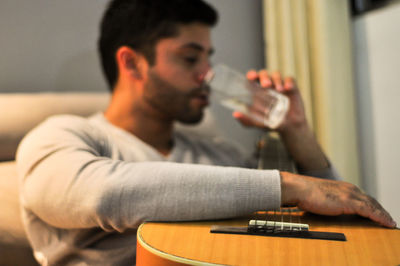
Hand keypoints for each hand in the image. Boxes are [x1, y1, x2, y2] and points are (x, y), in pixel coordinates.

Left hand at [233, 70, 306, 131]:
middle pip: (263, 74)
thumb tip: (235, 114)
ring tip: (279, 90)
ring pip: (276, 75)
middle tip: (266, 85)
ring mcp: (279, 85)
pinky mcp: (291, 87)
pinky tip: (287, 88)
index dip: (251, 75)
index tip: (251, 77)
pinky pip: (290, 79)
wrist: (289, 127)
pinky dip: (288, 82)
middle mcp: (267, 86)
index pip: (252, 78)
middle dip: (264, 77)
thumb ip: (246, 120)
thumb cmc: (270, 122)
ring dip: (277, 80)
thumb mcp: (257, 122)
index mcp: (257, 91)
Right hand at [281, 171, 396, 227]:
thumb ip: (330, 201)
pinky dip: (380, 217)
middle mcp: (350, 189)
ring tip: (390, 223)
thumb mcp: (321, 196)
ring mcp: (350, 195)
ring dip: (384, 215)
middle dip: (381, 210)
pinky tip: (387, 223)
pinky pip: (370, 211)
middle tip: (388, 219)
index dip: (373, 206)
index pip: (363, 197)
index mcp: (344, 187)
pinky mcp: (349, 202)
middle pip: (371, 200)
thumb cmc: (305, 193)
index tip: (379, 213)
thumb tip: (329, 208)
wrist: (300, 189)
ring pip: (374, 206)